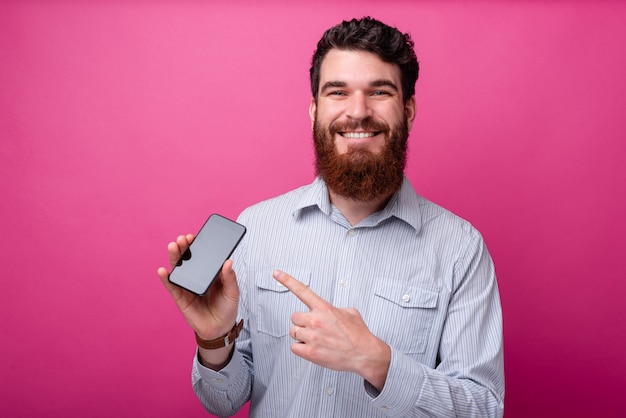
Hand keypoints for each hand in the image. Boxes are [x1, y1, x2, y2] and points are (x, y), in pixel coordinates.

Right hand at [157, 234, 238, 339]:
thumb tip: (228, 262)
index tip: (195, 236)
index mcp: (210, 272)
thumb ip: (230, 278)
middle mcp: (197, 277)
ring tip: (173, 246)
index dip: (197, 245)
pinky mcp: (181, 298)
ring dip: (175, 257)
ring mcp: (187, 286)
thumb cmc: (227, 308)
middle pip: (189, 259)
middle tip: (183, 238)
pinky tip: (162, 270)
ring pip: (179, 269)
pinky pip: (172, 287)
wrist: (220, 328)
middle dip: (185, 248)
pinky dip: (166, 279)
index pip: (202, 256)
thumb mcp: (233, 292)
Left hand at [272, 270, 390, 390]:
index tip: (277, 273)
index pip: (302, 290)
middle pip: (294, 316)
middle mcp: (316, 321)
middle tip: (314, 327)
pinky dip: (301, 348)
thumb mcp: (349, 312)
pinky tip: (313, 348)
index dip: (287, 280)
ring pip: (293, 332)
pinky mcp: (310, 352)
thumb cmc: (359, 335)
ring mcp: (312, 337)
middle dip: (302, 321)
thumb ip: (332, 309)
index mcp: (324, 308)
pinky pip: (294, 347)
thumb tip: (326, 311)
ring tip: (317, 339)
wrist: (365, 354)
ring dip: (302, 335)